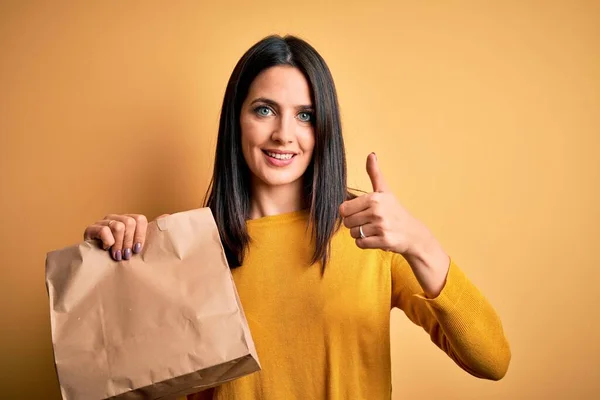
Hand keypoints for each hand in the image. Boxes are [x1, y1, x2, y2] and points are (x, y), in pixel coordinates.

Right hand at [83, 213, 167, 260]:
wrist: (96, 264)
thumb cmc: (120, 255)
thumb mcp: (136, 246)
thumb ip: (150, 232)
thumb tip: (167, 216)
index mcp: (128, 220)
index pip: (140, 219)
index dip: (140, 235)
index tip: (137, 250)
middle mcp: (116, 218)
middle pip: (129, 222)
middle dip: (129, 242)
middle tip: (126, 256)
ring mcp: (103, 222)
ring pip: (118, 226)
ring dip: (119, 244)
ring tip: (117, 256)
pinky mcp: (91, 229)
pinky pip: (104, 230)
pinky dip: (108, 242)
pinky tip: (106, 249)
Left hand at [339, 153, 449, 296]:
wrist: (413, 233)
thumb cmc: (395, 211)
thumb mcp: (385, 191)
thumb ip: (375, 173)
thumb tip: (371, 154)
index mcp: (374, 198)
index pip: (343, 209)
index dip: (349, 212)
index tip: (361, 212)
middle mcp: (377, 211)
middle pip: (347, 222)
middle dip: (355, 224)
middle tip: (369, 222)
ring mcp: (381, 227)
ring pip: (353, 234)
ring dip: (360, 234)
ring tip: (374, 230)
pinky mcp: (384, 241)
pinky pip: (360, 244)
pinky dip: (365, 243)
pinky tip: (376, 238)